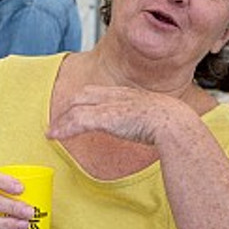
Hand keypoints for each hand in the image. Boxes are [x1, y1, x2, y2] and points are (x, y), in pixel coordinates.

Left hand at [47, 85, 191, 145]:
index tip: (76, 111)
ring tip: (52, 133)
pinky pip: (76, 120)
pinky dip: (63, 128)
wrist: (176, 123)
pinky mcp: (104, 116)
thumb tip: (155, 135)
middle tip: (58, 123)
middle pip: (82, 95)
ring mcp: (109, 105)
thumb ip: (148, 123)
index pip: (98, 92)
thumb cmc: (175, 125)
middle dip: (68, 108)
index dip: (84, 100)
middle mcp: (116, 96)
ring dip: (61, 122)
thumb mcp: (158, 120)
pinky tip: (54, 136)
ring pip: (76, 108)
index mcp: (129, 95)